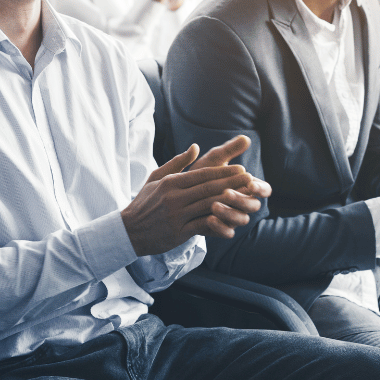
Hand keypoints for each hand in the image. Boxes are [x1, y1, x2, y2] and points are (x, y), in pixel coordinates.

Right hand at [123, 136, 268, 255]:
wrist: (128, 231)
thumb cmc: (144, 202)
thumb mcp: (156, 178)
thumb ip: (177, 163)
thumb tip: (196, 147)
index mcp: (170, 182)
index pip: (202, 174)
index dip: (223, 172)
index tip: (241, 169)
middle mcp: (174, 197)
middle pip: (208, 188)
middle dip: (231, 184)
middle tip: (250, 179)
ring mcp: (176, 215)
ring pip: (208, 206)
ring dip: (229, 202)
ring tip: (246, 199)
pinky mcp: (178, 232)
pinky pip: (202, 227)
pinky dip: (218, 225)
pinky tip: (232, 224)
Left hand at [189, 135, 271, 236]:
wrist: (179, 196)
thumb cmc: (200, 175)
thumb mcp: (213, 161)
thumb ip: (229, 151)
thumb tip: (245, 138)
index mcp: (247, 188)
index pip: (264, 190)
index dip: (260, 189)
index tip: (250, 182)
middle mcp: (244, 204)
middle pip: (253, 206)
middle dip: (241, 200)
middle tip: (226, 192)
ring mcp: (234, 218)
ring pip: (241, 220)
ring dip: (229, 213)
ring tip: (213, 206)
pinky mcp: (222, 229)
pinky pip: (227, 233)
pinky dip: (220, 227)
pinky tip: (208, 219)